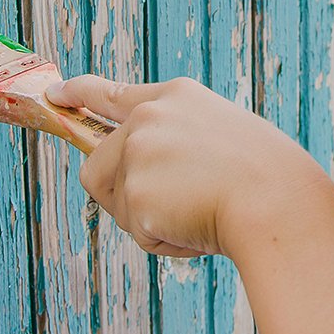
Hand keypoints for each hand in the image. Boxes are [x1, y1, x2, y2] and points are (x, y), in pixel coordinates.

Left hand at [47, 73, 333, 333]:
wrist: (277, 202)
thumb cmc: (268, 178)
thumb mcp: (224, 138)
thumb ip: (178, 144)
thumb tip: (143, 184)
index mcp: (177, 96)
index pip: (112, 93)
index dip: (78, 93)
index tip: (56, 94)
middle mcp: (148, 116)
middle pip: (99, 164)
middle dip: (123, 194)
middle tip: (169, 210)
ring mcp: (136, 151)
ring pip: (116, 202)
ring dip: (148, 219)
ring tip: (196, 212)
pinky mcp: (132, 191)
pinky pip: (137, 231)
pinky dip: (164, 240)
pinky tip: (196, 227)